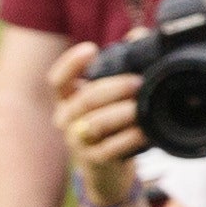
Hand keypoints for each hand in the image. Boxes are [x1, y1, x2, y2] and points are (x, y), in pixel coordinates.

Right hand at [45, 37, 145, 185]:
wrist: (108, 170)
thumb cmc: (112, 124)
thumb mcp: (111, 97)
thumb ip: (121, 66)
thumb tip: (138, 36)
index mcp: (67, 99)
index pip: (58, 80)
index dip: (71, 64)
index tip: (91, 49)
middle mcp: (67, 119)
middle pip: (85, 98)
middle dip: (114, 88)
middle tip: (138, 82)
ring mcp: (78, 142)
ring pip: (97, 123)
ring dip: (122, 113)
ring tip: (142, 107)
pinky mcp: (95, 161)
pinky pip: (112, 148)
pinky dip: (131, 138)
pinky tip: (146, 132)